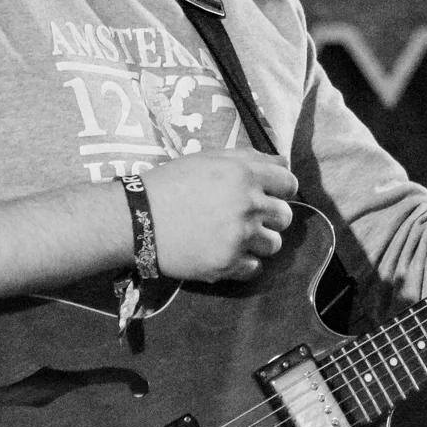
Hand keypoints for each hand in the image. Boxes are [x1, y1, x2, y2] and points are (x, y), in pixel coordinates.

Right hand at [140, 151, 297, 281]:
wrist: (136, 218)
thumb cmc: (171, 183)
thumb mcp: (209, 159)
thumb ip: (249, 158)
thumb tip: (283, 165)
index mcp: (245, 175)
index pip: (289, 184)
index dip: (281, 189)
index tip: (269, 195)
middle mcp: (248, 206)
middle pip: (285, 217)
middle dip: (271, 217)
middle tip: (247, 217)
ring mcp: (239, 237)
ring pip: (274, 245)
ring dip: (259, 242)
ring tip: (235, 236)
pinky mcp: (227, 263)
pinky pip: (255, 267)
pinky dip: (243, 263)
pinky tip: (225, 252)